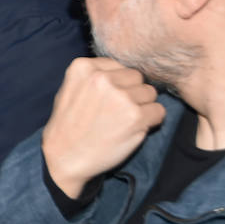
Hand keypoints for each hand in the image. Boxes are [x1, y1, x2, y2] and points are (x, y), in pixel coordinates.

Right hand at [41, 57, 164, 198]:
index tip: (107, 99)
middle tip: (117, 112)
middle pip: (137, 77)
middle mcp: (102, 78)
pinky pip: (159, 111)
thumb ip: (93, 76)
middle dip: (132, 93)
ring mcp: (120, 96)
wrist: (65, 157)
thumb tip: (123, 73)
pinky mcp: (135, 116)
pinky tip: (132, 129)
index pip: (119, 66)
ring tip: (123, 121)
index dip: (117, 84)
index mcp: (83, 67)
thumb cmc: (68, 126)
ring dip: (142, 107)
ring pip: (150, 93)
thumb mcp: (69, 89)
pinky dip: (151, 121)